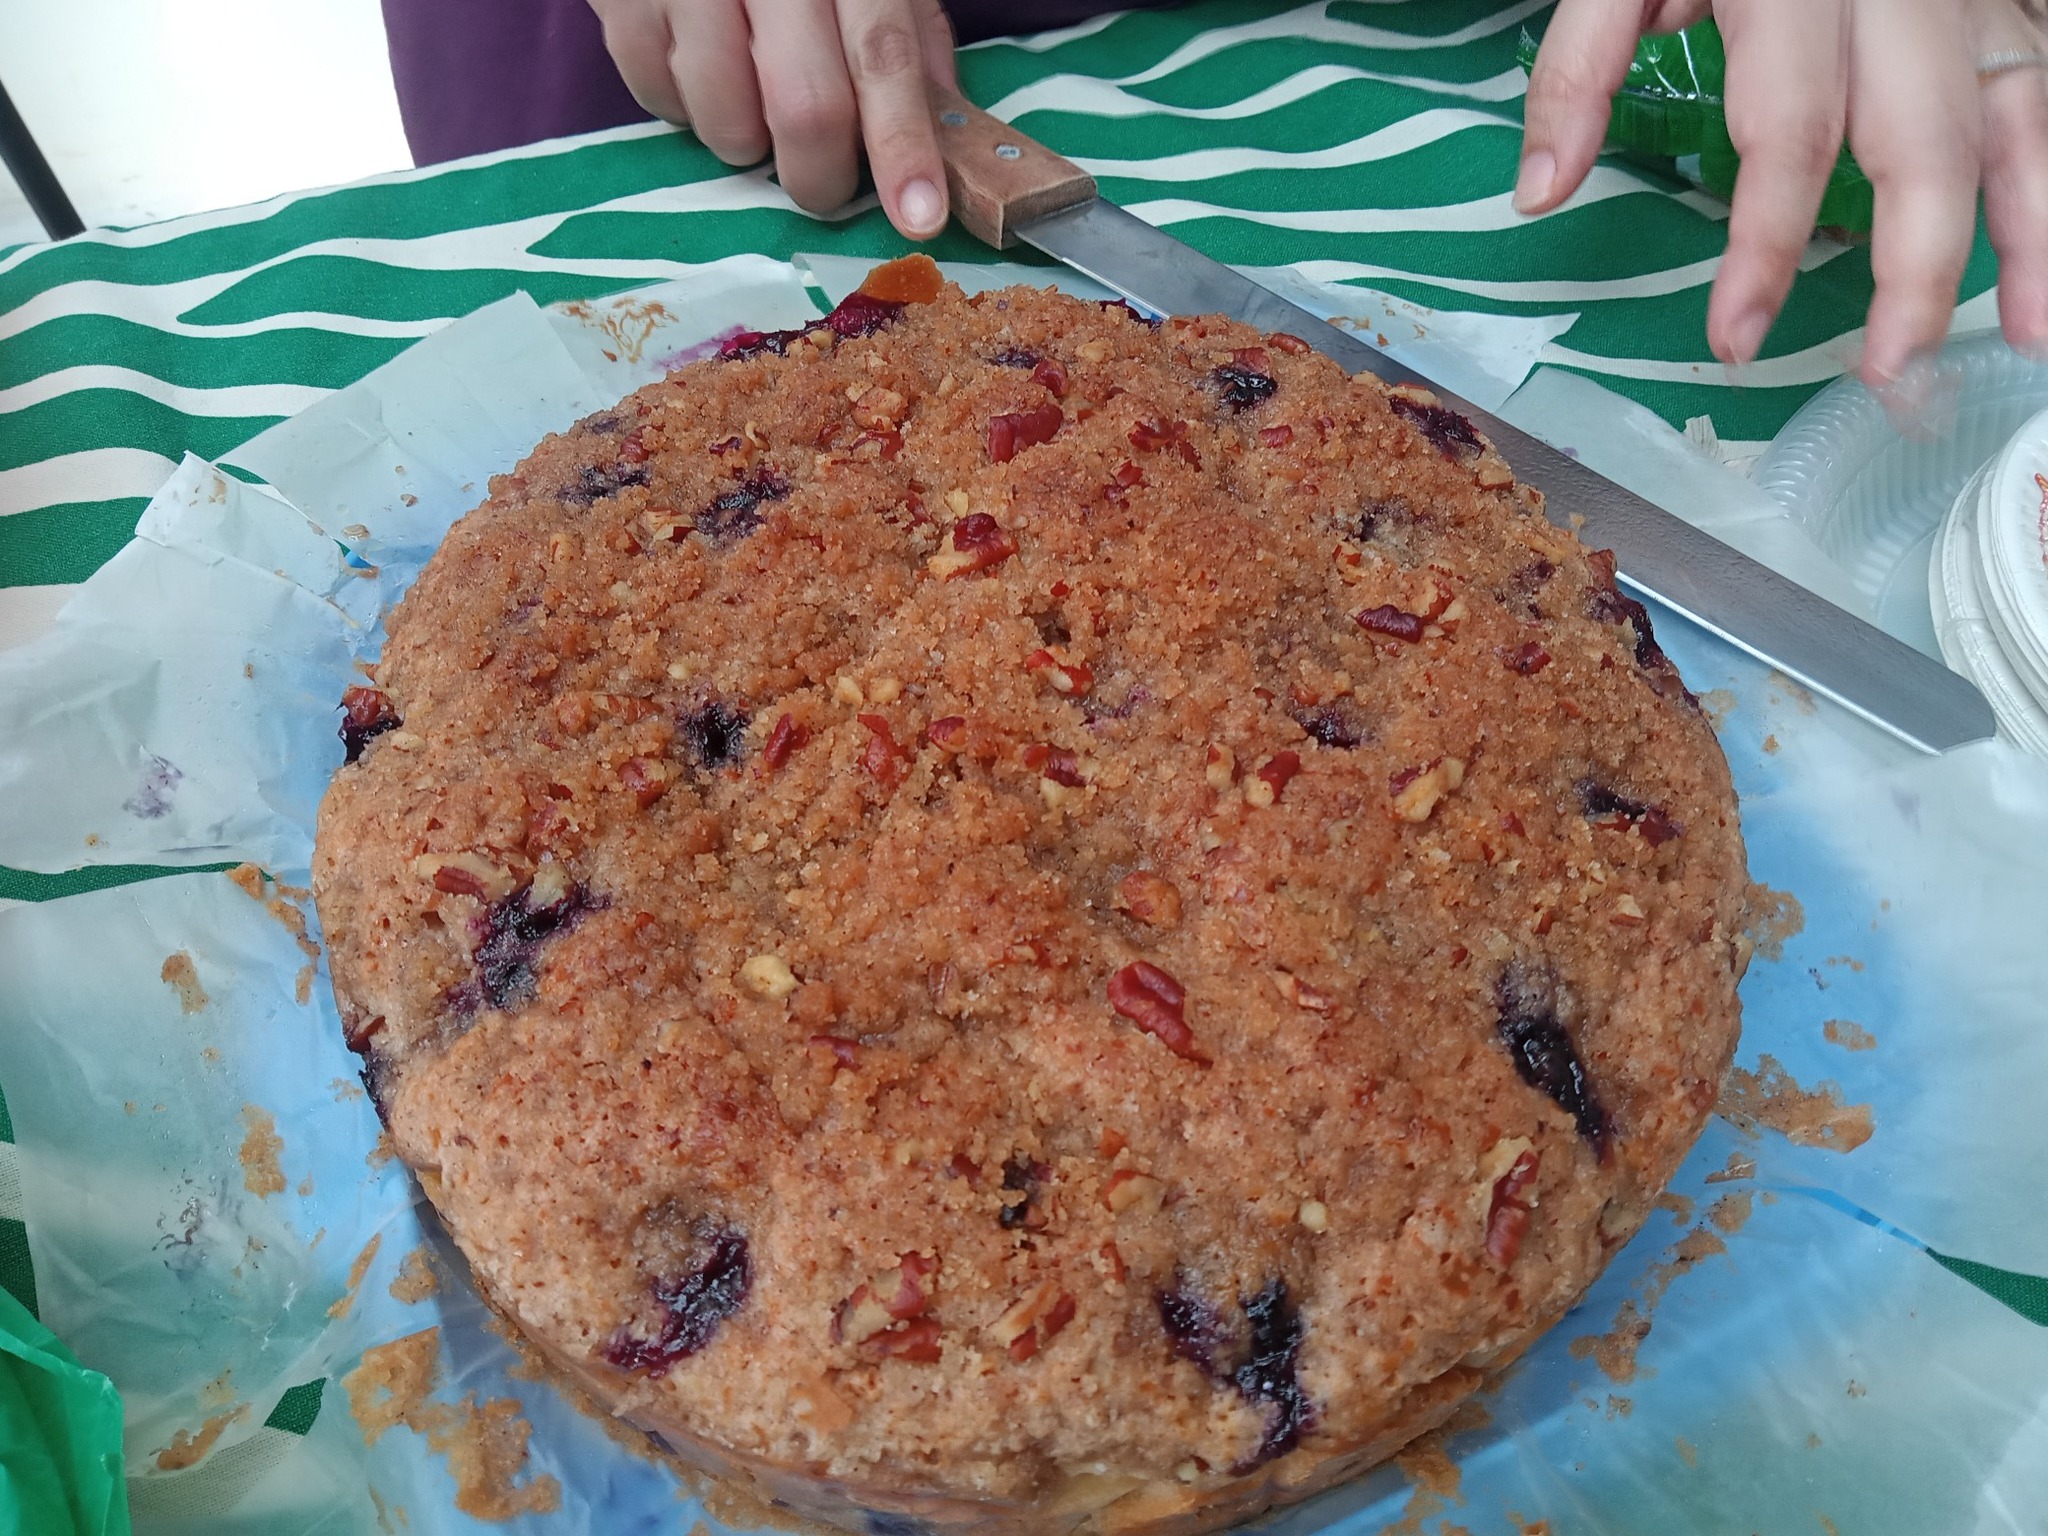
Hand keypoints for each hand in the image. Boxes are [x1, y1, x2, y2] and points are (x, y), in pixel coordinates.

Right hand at [586, 0, 958, 239]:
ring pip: (726, 121)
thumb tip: (944, 122)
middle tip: (822, 182)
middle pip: (805, 109)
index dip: (902, 144)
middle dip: (820, 178)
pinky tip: (698, 69)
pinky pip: (659, 101)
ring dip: (746, 142)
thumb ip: (907, 29)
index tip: (918, 215)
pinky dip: (685, 110)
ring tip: (748, 98)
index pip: (882, 56)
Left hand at [1518, 0, 2047, 399]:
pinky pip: (2047, 89)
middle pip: (1924, 145)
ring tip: (2027, 339)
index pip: (1789, 133)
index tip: (1734, 339)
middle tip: (1888, 371)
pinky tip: (2047, 265)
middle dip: (1914, 270)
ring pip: (2021, 118)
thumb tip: (1539, 192)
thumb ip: (1580, 67)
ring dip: (2031, 236)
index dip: (1763, 244)